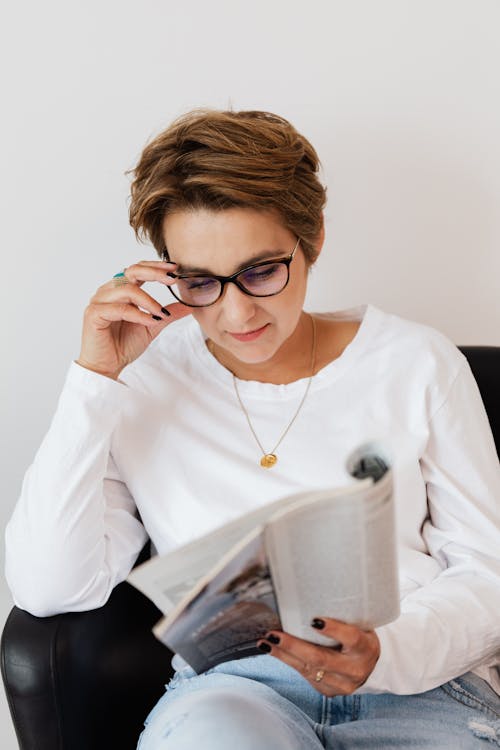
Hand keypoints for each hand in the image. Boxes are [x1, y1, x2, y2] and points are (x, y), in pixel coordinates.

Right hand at [76, 260, 190, 378]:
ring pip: (127, 290)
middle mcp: (108, 291)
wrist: (107, 366)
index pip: (138, 269)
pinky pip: (119, 309)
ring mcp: (99, 301)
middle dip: (154, 273)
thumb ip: (168, 313)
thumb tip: (189, 305)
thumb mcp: (152, 326)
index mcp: (121, 290)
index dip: (156, 267)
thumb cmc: (124, 345)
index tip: (175, 269)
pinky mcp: (94, 314)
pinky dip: (138, 314)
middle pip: (132, 271)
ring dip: (149, 300)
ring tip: (161, 314)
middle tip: (172, 280)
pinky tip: (150, 321)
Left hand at [257, 618, 379, 695]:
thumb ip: (342, 615)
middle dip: (295, 647)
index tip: (315, 620)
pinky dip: (288, 661)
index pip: (351, 638)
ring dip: (284, 655)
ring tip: (265, 642)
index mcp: (365, 647)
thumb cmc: (360, 636)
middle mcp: (354, 669)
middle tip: (274, 635)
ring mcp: (341, 684)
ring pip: (308, 670)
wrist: (371, 667)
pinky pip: (305, 676)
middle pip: (322, 659)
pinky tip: (274, 651)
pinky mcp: (329, 691)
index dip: (334, 630)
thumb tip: (308, 593)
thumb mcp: (360, 625)